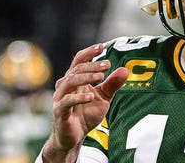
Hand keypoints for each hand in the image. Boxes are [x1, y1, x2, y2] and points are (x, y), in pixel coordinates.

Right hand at [43, 43, 128, 161]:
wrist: (74, 137)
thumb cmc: (86, 115)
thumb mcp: (104, 99)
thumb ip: (112, 85)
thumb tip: (125, 70)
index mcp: (75, 79)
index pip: (79, 60)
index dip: (89, 52)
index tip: (102, 46)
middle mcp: (65, 85)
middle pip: (76, 69)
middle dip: (92, 65)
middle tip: (107, 65)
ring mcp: (60, 97)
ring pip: (69, 81)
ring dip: (86, 77)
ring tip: (101, 77)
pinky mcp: (59, 111)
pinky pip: (66, 101)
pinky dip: (79, 98)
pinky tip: (91, 96)